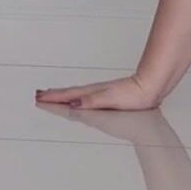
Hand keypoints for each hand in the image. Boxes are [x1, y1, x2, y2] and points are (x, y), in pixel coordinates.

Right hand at [35, 74, 161, 111]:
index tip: (39, 98)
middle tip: (39, 95)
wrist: (152, 86)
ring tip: (53, 95)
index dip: (53, 98)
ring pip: (76, 94)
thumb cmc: (136, 94)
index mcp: (93, 93)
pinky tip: (79, 100)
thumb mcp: (110, 99)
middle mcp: (95, 92)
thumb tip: (73, 103)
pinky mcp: (108, 95)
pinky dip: (76, 97)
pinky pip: (85, 96)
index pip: (68, 96)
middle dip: (53, 95)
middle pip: (69, 93)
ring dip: (62, 95)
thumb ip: (91, 101)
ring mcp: (101, 93)